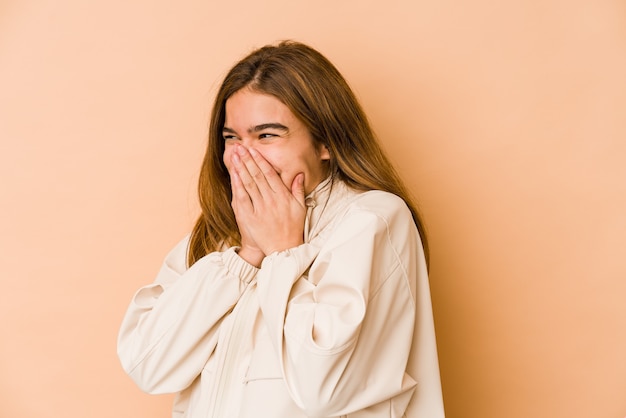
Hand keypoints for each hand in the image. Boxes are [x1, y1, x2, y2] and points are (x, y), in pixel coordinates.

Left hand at [229, 145, 305, 261]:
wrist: (283, 249)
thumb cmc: (293, 228)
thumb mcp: (300, 209)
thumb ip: (298, 190)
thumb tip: (298, 174)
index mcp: (283, 197)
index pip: (270, 174)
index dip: (260, 161)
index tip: (253, 150)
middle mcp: (270, 200)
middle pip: (257, 176)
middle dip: (248, 160)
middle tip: (240, 147)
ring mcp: (259, 208)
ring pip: (248, 184)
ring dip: (240, 168)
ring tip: (235, 156)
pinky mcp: (249, 217)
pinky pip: (242, 198)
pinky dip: (237, 185)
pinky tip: (233, 175)